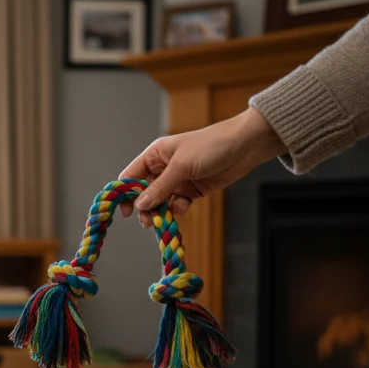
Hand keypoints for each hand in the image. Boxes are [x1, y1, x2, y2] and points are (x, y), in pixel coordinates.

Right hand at [119, 107, 286, 225]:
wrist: (244, 147)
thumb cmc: (210, 146)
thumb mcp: (181, 166)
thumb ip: (159, 187)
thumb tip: (140, 205)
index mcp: (155, 155)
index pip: (131, 175)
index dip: (125, 193)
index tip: (124, 211)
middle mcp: (163, 168)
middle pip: (144, 192)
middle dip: (144, 206)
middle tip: (146, 221)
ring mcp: (178, 180)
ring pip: (160, 201)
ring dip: (160, 211)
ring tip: (161, 220)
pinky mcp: (192, 190)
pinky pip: (177, 204)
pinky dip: (177, 209)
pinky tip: (183, 206)